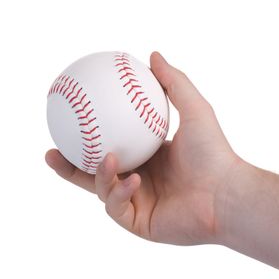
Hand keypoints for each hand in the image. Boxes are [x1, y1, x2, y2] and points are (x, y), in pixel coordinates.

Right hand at [45, 52, 241, 244]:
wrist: (227, 194)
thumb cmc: (214, 153)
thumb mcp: (195, 108)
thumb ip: (173, 82)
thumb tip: (152, 54)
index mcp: (148, 158)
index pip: (110, 146)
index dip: (87, 137)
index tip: (68, 120)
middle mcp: (139, 180)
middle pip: (93, 173)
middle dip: (69, 165)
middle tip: (50, 152)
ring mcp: (137, 203)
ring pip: (101, 190)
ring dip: (98, 174)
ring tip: (106, 158)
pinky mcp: (138, 224)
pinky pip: (117, 207)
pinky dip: (120, 192)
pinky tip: (133, 179)